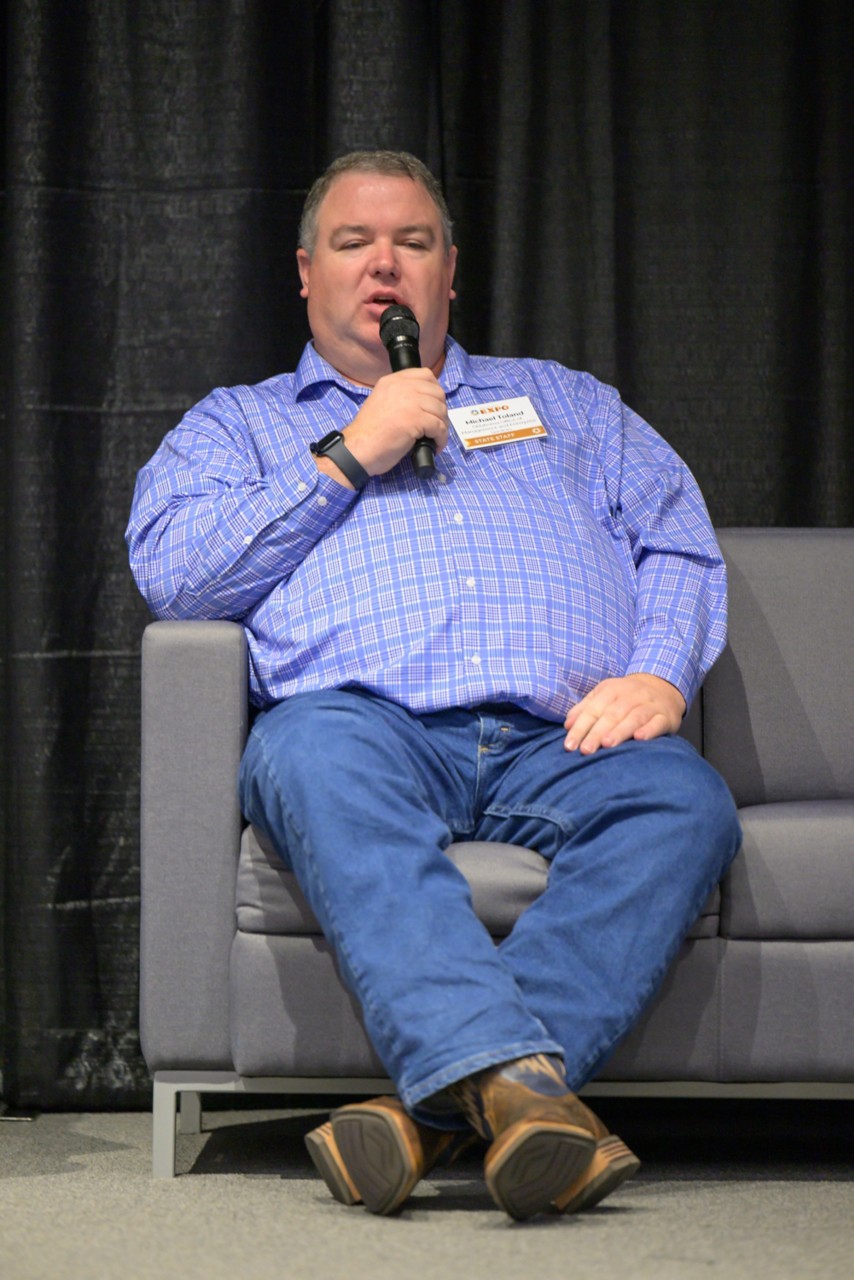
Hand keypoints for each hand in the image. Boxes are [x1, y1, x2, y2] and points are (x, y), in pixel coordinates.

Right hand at [316, 369, 448, 486]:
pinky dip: (441, 438)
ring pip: (440, 410)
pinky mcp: (415, 419)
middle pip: (437, 392)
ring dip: (442, 426)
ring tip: (435, 438)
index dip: (435, 390)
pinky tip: (435, 446)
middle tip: (436, 425)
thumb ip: (400, 397)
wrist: (358, 448)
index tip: (433, 405)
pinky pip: (439, 426)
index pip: (425, 375)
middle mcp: (402, 387)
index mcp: (392, 381)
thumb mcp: (383, 402)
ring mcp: (409, 402)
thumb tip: (424, 403)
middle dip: (441, 410)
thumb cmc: (369, 433)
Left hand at [564, 673, 686, 754]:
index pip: (593, 710)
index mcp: (611, 690)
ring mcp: (650, 705)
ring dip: (620, 731)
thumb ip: (585, 709)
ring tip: (607, 745)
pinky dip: (649, 730)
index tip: (569, 745)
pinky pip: (658, 722)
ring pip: (634, 717)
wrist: (662, 686)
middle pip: (612, 715)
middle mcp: (631, 695)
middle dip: (597, 733)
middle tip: (585, 750)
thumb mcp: (604, 696)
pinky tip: (640, 738)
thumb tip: (568, 724)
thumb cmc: (626, 697)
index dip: (580, 728)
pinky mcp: (666, 716)